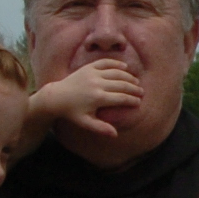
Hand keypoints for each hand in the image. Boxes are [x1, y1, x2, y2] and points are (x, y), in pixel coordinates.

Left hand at [31, 58, 145, 139]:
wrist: (56, 97)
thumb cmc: (72, 112)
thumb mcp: (85, 122)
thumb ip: (100, 128)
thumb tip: (115, 135)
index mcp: (98, 98)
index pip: (121, 98)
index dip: (132, 100)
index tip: (139, 102)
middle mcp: (97, 84)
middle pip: (122, 84)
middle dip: (134, 88)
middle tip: (141, 92)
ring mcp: (93, 74)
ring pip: (116, 73)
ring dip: (128, 76)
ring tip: (136, 81)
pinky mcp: (88, 67)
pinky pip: (105, 63)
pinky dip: (116, 63)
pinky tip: (125, 67)